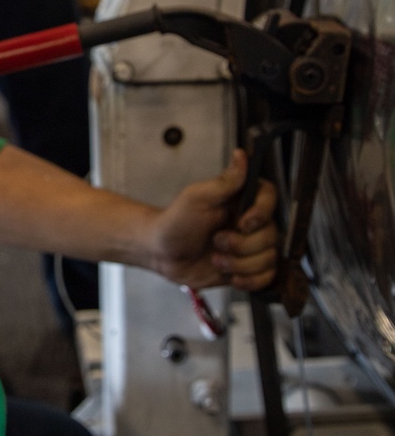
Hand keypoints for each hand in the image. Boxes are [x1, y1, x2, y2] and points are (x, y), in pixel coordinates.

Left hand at [149, 150, 277, 291]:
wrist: (163, 253)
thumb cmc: (176, 221)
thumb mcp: (197, 198)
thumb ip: (225, 181)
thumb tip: (241, 155)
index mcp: (241, 201)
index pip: (271, 199)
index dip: (262, 214)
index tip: (242, 223)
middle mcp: (250, 223)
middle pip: (272, 235)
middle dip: (241, 245)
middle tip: (216, 241)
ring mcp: (251, 247)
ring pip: (269, 258)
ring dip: (240, 264)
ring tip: (216, 258)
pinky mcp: (248, 268)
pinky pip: (266, 277)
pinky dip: (249, 280)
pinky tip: (229, 274)